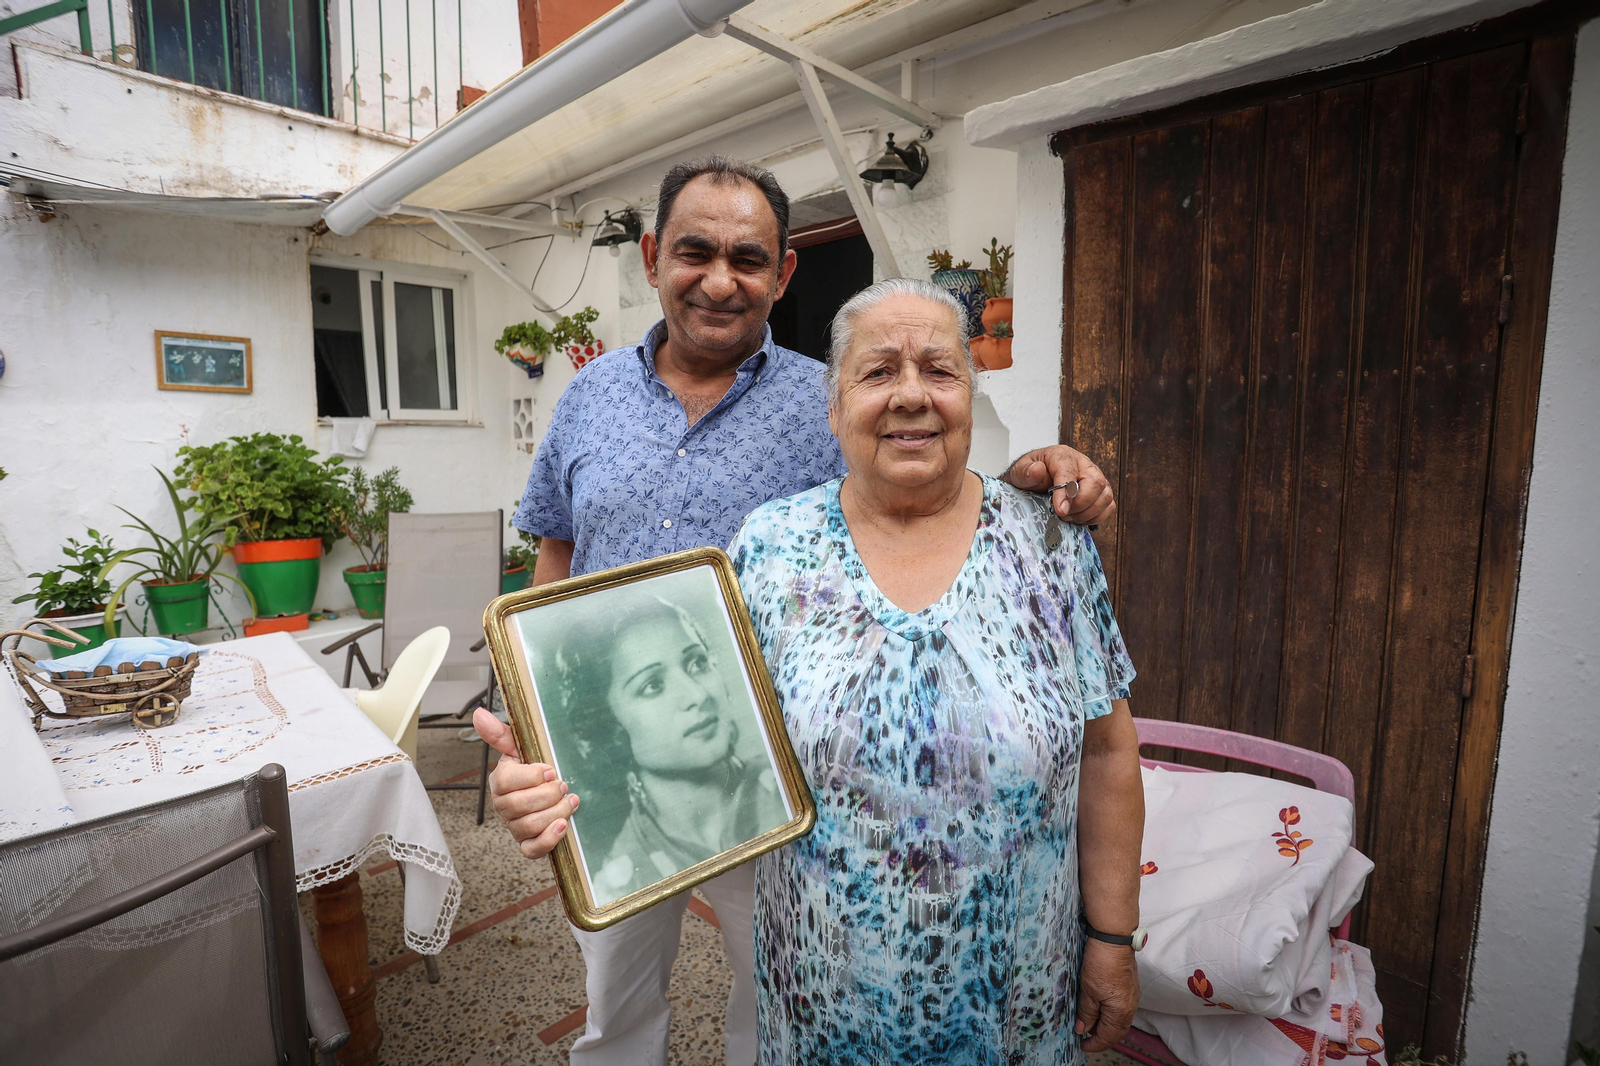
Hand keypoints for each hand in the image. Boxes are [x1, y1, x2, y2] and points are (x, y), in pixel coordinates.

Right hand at [474, 707, 578, 858]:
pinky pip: (532, 850)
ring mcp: (514, 827)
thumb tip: (479, 714)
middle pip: (520, 806)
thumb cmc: (532, 769)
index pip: (506, 782)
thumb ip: (500, 734)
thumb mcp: (519, 748)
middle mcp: (503, 806)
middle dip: (548, 794)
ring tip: (569, 801)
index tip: (550, 770)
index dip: (530, 777)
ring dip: (556, 812)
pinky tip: (563, 825)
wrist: (549, 792)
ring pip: (530, 826)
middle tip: (563, 785)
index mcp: (500, 782)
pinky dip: (549, 839)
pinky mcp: (527, 844)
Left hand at [1004, 446, 1115, 525]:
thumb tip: (1037, 471)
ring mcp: (1094, 478)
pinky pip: (1109, 507)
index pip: (1070, 472)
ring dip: (1088, 513)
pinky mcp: (1100, 493)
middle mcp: (1083, 465)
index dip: (1067, 493)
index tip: (1060, 510)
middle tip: (1063, 514)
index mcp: (1062, 456)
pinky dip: (1096, 517)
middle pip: (1096, 483)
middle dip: (1080, 504)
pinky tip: (1079, 519)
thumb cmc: (1029, 475)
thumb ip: (1025, 472)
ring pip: (1105, 496)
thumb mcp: (1019, 471)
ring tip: (1069, 517)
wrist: (1034, 480)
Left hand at [1075, 937, 1139, 1051]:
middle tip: (1086, 1037)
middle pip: (1117, 1031)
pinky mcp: (1130, 987)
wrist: (1113, 940)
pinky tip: (1100, 1009)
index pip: (1108, 1037)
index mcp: (1121, 1012)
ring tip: (1090, 1023)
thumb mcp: (1088, 991)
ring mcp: (1132, 996)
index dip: (1094, 1044)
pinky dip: (1111, 1014)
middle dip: (1102, 1037)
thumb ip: (1086, 1013)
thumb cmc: (1101, 964)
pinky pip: (1122, 1009)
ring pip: (1120, 1020)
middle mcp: (1130, 1007)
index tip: (1082, 1045)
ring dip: (1106, 1025)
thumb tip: (1083, 1029)